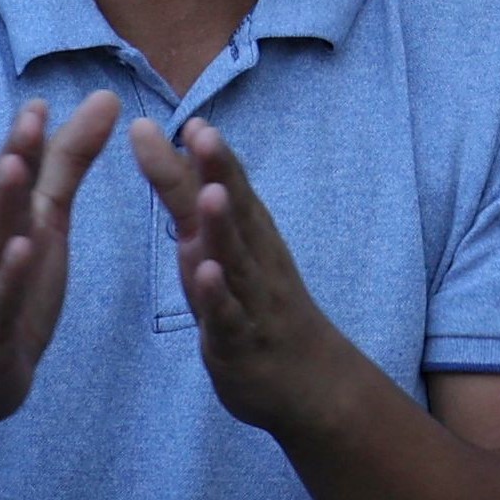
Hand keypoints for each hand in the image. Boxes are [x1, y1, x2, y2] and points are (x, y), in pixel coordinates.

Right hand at [0, 94, 121, 431]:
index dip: (26, 136)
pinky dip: (10, 275)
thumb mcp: (44, 222)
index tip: (41, 100)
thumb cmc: (8, 288)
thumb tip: (102, 100)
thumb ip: (67, 164)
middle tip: (30, 116)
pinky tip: (24, 250)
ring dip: (3, 203)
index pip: (14, 169)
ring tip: (16, 165)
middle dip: (14, 155)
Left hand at [132, 117, 357, 435]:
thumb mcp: (230, 245)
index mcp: (249, 234)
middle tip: (202, 133)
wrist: (311, 380)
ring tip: (209, 193)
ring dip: (223, 226)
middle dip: (218, 172)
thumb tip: (188, 134)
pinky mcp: (240, 341)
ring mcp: (251, 300)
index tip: (191, 118)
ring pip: (236, 259)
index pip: (230, 185)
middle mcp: (254, 258)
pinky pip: (228, 317)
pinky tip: (206, 274)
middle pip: (236, 211)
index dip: (212, 155)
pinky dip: (218, 296)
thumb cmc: (260, 303)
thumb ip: (200, 194)